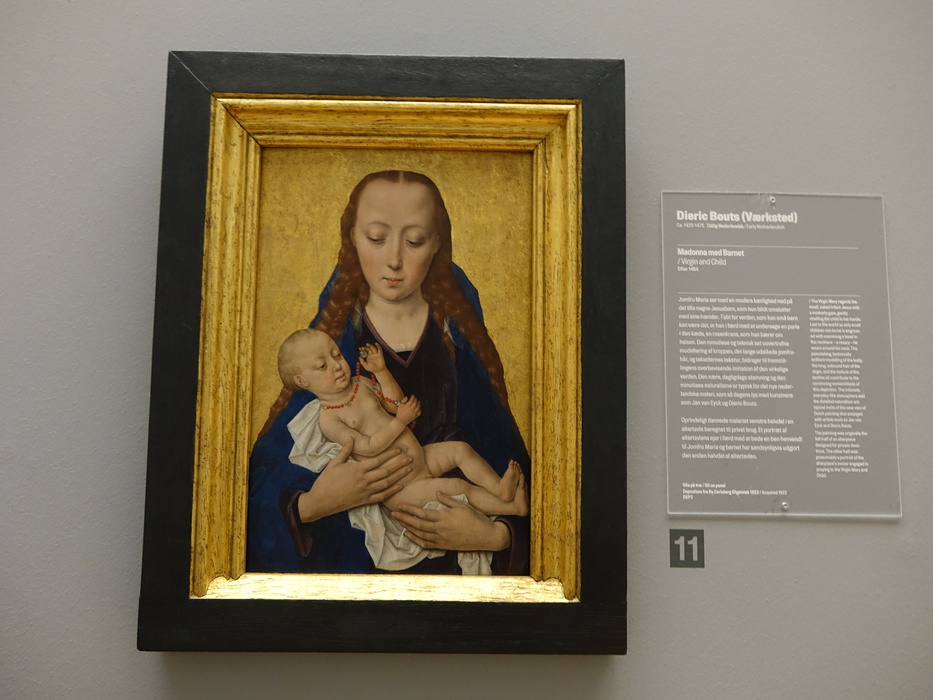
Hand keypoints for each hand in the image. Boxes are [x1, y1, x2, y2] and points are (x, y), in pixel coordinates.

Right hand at [297, 437, 412, 521]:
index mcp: (357, 469)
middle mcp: (364, 480)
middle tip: (410, 458)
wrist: (320, 501)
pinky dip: (392, 491)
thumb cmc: (326, 481)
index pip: (378, 460)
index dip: (390, 454)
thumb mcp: (334, 463)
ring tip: (408, 470)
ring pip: (387, 483)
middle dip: (399, 464)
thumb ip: (345, 450)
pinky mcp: (365, 501)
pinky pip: (382, 496)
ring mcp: (365, 492)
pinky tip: (400, 486)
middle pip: (386, 471)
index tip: (399, 449)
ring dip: (399, 476)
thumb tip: (351, 437)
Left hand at [358, 343, 385, 372]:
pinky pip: (379, 349)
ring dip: (370, 346)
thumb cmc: (372, 368)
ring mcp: (376, 354)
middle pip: (368, 349)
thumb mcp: (366, 366)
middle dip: (365, 348)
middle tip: (362, 348)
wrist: (378, 371)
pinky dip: (378, 346)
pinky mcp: (380, 354)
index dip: (362, 349)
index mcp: (368, 356)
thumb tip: (359, 357)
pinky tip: (376, 344)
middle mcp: (371, 354)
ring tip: (367, 344)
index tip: (360, 348)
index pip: (365, 351)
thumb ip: (362, 362)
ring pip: (373, 348)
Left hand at [391, 491, 510, 551]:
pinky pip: (426, 544)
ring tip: (398, 521)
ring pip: (419, 534)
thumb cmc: (476, 518)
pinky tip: (408, 535)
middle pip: (417, 524)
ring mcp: (441, 539)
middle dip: (403, 518)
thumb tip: (435, 492)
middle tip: (393, 512)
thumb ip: (447, 499)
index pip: (422, 513)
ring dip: (407, 527)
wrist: (486, 536)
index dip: (409, 509)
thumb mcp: (462, 505)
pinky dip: (415, 540)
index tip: (400, 505)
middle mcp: (440, 529)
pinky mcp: (444, 546)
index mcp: (444, 517)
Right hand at [395, 395, 420, 424]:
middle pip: (415, 403)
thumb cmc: (399, 413)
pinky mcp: (415, 416)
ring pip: (418, 407)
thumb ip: (403, 401)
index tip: (413, 395)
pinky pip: (419, 412)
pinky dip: (420, 409)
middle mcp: (411, 409)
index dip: (412, 397)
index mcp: (407, 406)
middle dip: (416, 399)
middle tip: (415, 398)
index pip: (411, 400)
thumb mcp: (400, 406)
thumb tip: (407, 397)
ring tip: (418, 401)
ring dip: (419, 403)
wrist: (401, 421)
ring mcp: (414, 413)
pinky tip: (419, 407)